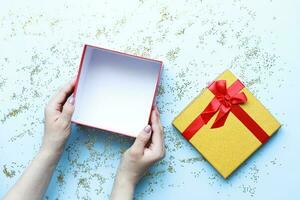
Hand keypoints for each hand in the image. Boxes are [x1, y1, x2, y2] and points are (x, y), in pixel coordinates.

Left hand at [3, 78, 76, 199]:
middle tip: (80, 79)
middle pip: (62, 92)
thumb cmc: (57, 137)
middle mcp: (52, 106)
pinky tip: (75, 96)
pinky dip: (70, 97)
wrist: (52, 147)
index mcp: (52, 107)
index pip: (62, 92)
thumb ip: (68, 109)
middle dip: (71, 85)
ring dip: (71, 90)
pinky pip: (65, 102)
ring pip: (63, 96)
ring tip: (79, 85)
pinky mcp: (58, 113)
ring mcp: (55, 110)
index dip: (70, 84)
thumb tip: (73, 98)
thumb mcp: (64, 123)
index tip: (77, 78)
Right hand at [110, 106, 164, 199]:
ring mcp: (157, 151)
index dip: (155, 119)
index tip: (153, 109)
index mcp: (158, 151)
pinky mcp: (152, 150)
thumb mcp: (134, 151)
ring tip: (152, 111)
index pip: (158, 131)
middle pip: (159, 131)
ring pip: (157, 133)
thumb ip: (142, 138)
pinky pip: (154, 136)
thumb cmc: (129, 167)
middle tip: (154, 107)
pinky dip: (152, 128)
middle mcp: (160, 150)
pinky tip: (149, 122)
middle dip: (157, 119)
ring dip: (154, 122)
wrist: (127, 178)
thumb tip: (148, 126)